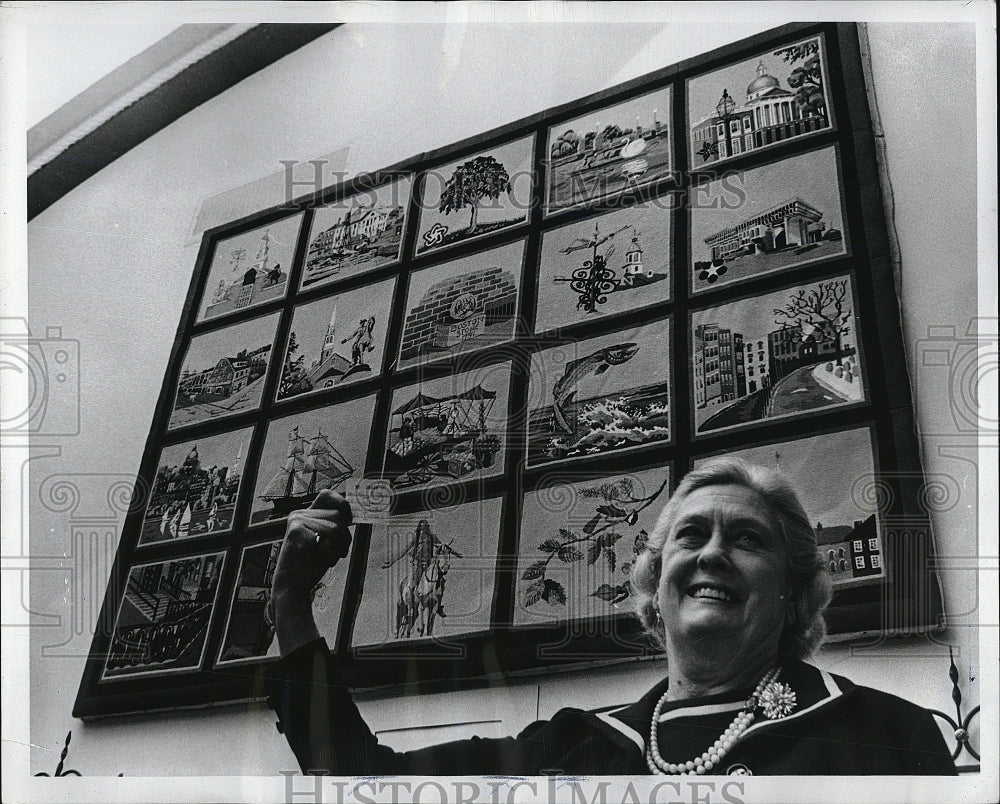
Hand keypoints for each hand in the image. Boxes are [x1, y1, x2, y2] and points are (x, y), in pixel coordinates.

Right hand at [271, 489, 353, 603]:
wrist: (292, 586)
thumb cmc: (310, 564)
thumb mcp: (326, 540)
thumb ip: (335, 525)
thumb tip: (354, 514)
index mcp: (306, 513)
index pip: (327, 495)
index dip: (342, 504)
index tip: (349, 519)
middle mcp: (299, 514)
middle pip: (337, 515)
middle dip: (344, 536)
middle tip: (334, 551)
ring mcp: (297, 522)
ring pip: (336, 528)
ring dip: (337, 547)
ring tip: (324, 556)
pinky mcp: (296, 533)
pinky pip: (327, 540)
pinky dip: (328, 554)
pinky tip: (316, 560)